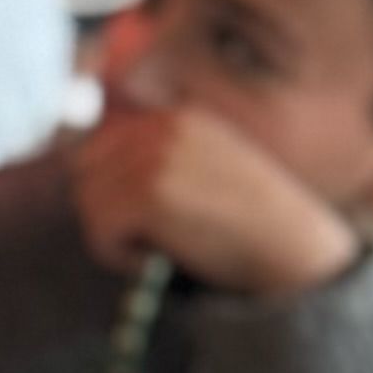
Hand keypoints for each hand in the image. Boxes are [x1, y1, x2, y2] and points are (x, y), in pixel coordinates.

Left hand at [69, 94, 361, 300]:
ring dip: (116, 236)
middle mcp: (163, 125)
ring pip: (90, 203)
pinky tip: (161, 257)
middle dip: (107, 210)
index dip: (109, 187)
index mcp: (176, 114)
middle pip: (86, 171)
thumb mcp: (201, 169)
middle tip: (151, 237)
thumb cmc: (249, 222)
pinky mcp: (149, 193)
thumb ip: (150, 157)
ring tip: (162, 246)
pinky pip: (100, 232)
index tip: (144, 215)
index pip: (99, 142)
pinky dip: (120, 256)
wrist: (293, 248)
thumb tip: (79, 161)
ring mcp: (155, 156)